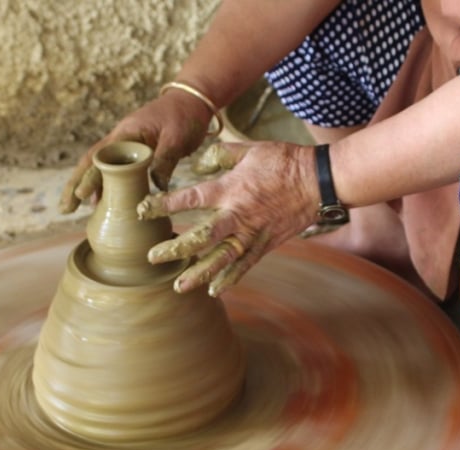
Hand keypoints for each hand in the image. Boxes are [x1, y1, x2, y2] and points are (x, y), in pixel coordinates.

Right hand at [59, 91, 215, 212]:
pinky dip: (103, 186)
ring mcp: (124, 147)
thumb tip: (155, 189)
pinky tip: (98, 203)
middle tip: (64, 209)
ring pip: (97, 168)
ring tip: (70, 209)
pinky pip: (113, 171)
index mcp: (126, 133)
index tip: (81, 195)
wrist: (191, 102)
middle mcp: (119, 140)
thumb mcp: (177, 138)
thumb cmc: (184, 116)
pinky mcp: (132, 154)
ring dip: (84, 187)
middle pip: (90, 163)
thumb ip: (165, 161)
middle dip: (75, 185)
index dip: (90, 176)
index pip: (102, 157)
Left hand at [138, 141, 317, 296]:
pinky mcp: (266, 245)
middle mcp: (237, 215)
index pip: (188, 199)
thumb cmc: (283, 161)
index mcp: (229, 189)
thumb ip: (220, 155)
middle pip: (201, 237)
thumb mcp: (248, 149)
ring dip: (199, 274)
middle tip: (153, 258)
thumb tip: (200, 163)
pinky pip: (245, 266)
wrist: (317, 180)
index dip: (163, 205)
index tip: (142, 210)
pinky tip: (214, 291)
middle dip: (175, 248)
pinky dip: (230, 279)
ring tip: (179, 286)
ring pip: (221, 259)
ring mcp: (252, 234)